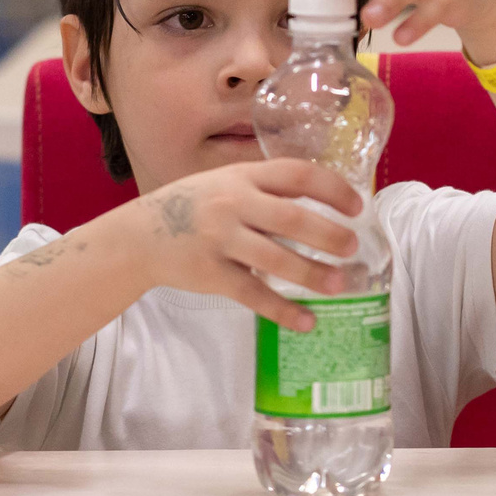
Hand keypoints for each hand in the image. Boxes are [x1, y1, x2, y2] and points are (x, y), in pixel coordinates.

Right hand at [130, 160, 364, 328]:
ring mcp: (220, 240)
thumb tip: (324, 204)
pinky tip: (307, 321)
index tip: (357, 205)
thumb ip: (266, 189)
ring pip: (276, 259)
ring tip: (339, 284)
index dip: (332, 188)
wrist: (138, 236)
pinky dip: (282, 310)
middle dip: (328, 234)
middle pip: (291, 218)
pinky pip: (253, 295)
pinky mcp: (211, 274)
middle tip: (353, 247)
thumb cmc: (194, 206)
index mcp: (243, 177)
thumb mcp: (226, 183)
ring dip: (312, 274)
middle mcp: (233, 204)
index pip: (297, 174)